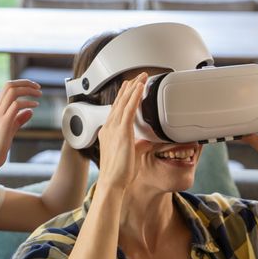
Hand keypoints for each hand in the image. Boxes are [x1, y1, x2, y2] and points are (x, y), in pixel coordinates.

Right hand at [0, 79, 40, 171]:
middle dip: (25, 83)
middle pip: (9, 85)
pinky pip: (16, 105)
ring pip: (12, 91)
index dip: (21, 84)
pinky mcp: (4, 122)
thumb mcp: (10, 129)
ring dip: (28, 90)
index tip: (33, 88)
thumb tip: (31, 111)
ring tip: (39, 95)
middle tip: (38, 87)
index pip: (7, 88)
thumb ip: (19, 119)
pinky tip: (36, 106)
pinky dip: (28, 103)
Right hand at [97, 73, 154, 191]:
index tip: (129, 88)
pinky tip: (139, 88)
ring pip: (124, 102)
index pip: (116, 110)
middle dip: (128, 88)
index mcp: (108, 132)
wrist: (112, 181)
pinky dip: (134, 96)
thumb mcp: (132, 153)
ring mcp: (114, 129)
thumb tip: (149, 140)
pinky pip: (128, 109)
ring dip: (133, 88)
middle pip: (119, 102)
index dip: (123, 97)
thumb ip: (140, 144)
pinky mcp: (121, 132)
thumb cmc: (120, 172)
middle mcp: (109, 128)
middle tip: (136, 77)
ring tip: (141, 77)